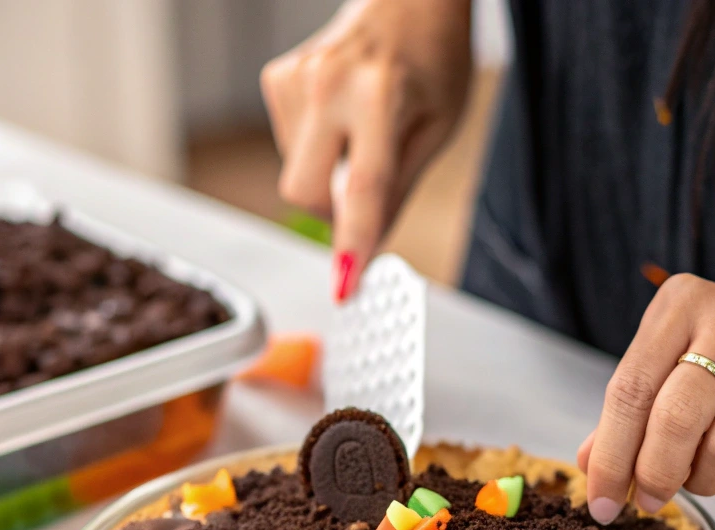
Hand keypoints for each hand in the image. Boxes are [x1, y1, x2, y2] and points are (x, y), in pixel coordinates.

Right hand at [261, 0, 472, 299]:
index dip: (352, 245)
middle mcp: (327, 84)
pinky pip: (287, 147)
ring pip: (295, 173)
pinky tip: (341, 123)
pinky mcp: (278, 79)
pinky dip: (314, 152)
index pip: (361, 189)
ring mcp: (296, 78)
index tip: (345, 288)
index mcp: (378, 96)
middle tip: (364, 201)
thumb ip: (399, 192)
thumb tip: (368, 249)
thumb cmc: (433, 58)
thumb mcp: (437, 130)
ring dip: (326, 179)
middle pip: (303, 191)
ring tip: (362, 140)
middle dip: (332, 213)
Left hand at [578, 273, 714, 522]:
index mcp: (679, 306)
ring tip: (699, 470)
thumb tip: (589, 465)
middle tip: (647, 501)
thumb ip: (629, 406)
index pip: (629, 390)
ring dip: (702, 480)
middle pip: (675, 419)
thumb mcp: (671, 354)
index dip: (610, 456)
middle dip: (654, 475)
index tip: (600, 501)